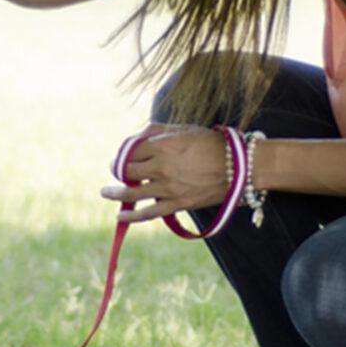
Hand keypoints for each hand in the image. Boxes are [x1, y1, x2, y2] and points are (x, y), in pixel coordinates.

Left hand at [101, 123, 229, 222]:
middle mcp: (161, 166)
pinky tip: (121, 217)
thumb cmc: (212, 144)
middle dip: (118, 171)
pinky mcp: (178, 204)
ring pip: (132, 193)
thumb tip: (137, 137)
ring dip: (115, 193)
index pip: (130, 151)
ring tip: (106, 193)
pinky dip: (132, 217)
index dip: (123, 154)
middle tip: (116, 172)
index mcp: (162, 145)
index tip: (122, 157)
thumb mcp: (184, 129)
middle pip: (127, 171)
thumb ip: (157, 131)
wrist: (239, 167)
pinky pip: (148, 213)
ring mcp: (168, 187)